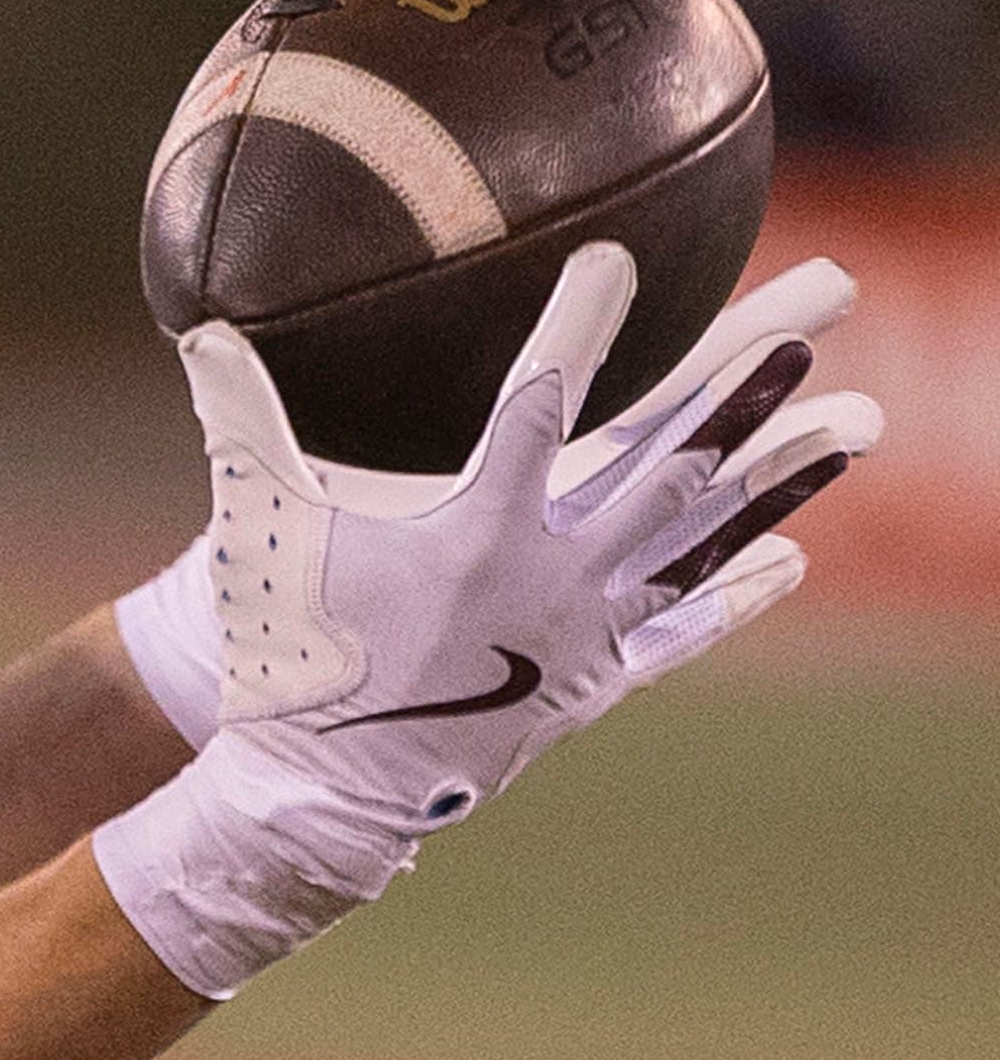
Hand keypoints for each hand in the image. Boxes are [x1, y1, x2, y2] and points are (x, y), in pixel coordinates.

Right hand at [95, 243, 878, 995]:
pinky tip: (791, 555)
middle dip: (754, 367)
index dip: (577, 331)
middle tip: (827, 293)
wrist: (320, 796)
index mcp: (474, 529)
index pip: (538, 406)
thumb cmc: (285, 652)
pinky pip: (681, 627)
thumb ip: (241, 425)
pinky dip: (734, 589)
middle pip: (674, 452)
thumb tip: (201, 332)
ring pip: (702, 532)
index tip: (618, 262)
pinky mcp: (588, 682)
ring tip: (859, 414)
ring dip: (784, 468)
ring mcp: (581, 630)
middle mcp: (551, 573)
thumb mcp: (258, 530)